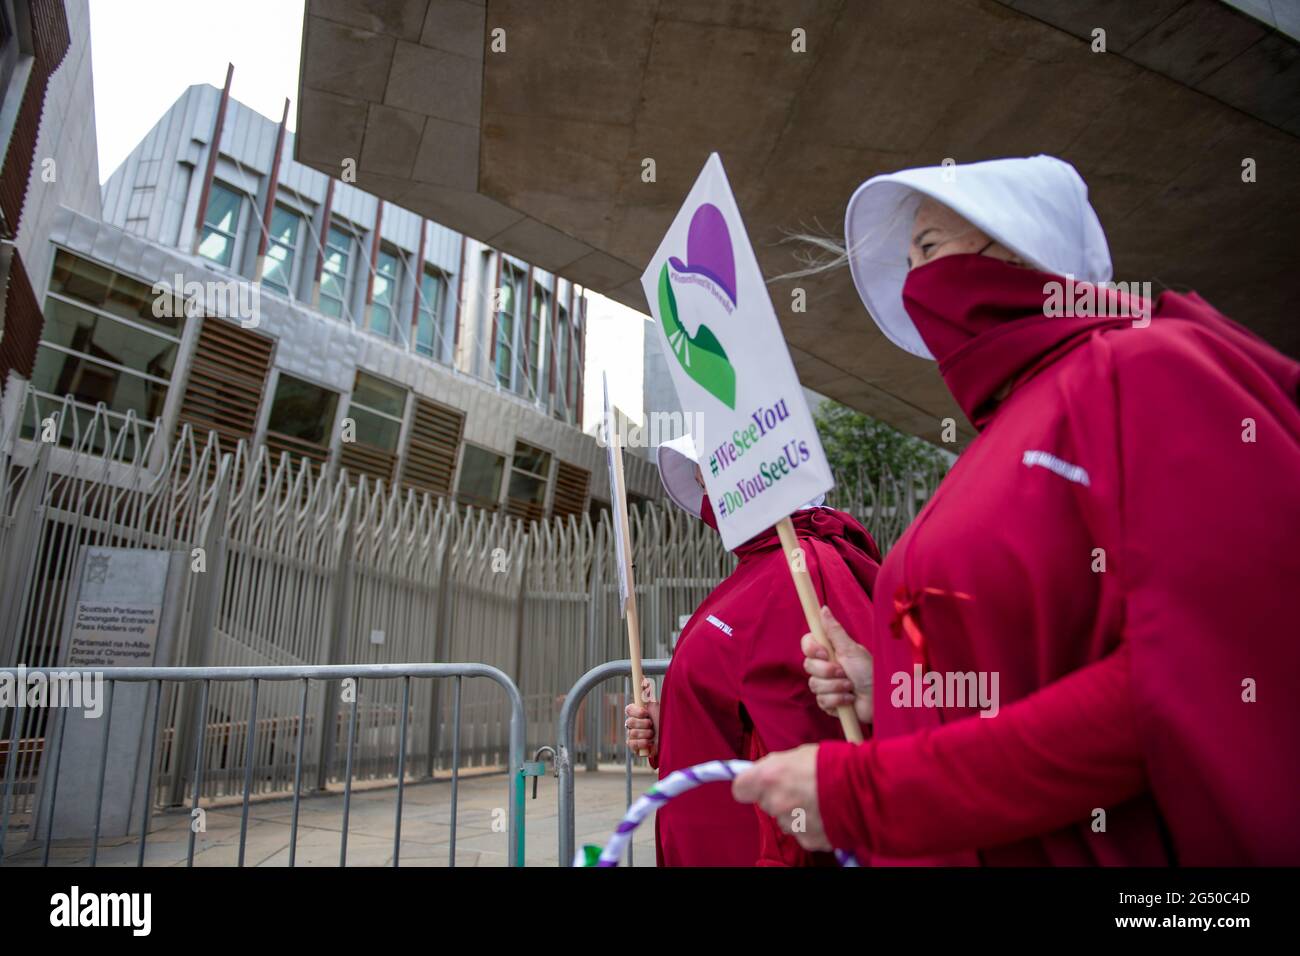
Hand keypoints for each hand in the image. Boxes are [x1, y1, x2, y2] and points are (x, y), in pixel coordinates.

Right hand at [624, 677, 658, 758]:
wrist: (670, 739)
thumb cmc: (664, 722)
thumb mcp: (657, 707)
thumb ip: (649, 694)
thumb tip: (644, 679)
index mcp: (637, 713)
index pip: (629, 709)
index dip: (636, 712)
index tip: (645, 713)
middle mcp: (633, 723)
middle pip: (629, 722)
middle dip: (643, 724)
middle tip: (652, 725)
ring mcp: (632, 735)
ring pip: (632, 733)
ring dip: (646, 734)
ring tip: (653, 735)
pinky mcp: (634, 747)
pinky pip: (632, 744)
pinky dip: (643, 743)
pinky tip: (650, 743)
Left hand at [732, 744, 829, 850]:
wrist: (864, 788)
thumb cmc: (833, 764)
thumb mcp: (798, 753)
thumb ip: (776, 766)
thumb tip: (764, 772)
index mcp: (769, 777)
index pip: (739, 788)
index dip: (749, 785)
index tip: (758, 782)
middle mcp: (776, 803)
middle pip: (765, 803)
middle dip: (777, 796)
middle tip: (798, 786)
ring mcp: (791, 824)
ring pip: (784, 819)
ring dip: (794, 811)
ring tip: (817, 799)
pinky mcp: (807, 839)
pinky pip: (801, 832)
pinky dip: (810, 825)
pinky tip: (825, 812)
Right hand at [803, 605, 872, 725]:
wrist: (880, 698)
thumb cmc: (870, 671)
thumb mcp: (851, 649)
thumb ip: (834, 630)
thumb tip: (824, 608)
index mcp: (829, 651)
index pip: (806, 644)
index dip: (812, 649)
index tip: (825, 653)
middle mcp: (824, 667)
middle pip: (808, 666)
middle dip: (828, 671)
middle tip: (845, 673)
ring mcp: (825, 685)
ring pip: (814, 685)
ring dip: (836, 687)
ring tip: (851, 687)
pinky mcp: (828, 702)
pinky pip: (821, 701)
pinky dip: (838, 700)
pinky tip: (849, 698)